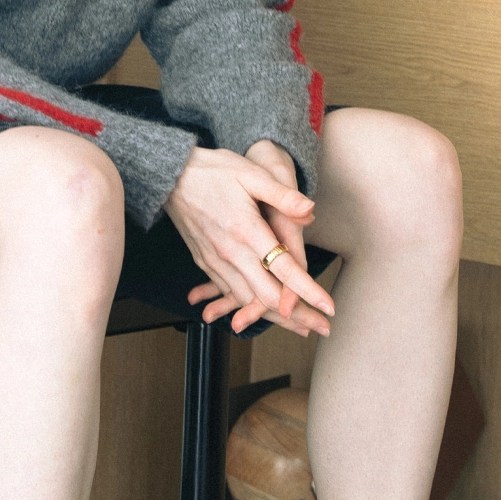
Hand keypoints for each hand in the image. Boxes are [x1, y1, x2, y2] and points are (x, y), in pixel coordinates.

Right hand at [165, 141, 333, 336]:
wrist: (171, 178)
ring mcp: (216, 262)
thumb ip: (282, 195)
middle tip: (323, 327)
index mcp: (247, 231)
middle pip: (269, 297)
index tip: (329, 308)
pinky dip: (250, 309)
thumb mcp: (251, 174)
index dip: (309, 292)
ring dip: (276, 318)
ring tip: (301, 327)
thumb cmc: (214, 171)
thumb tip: (310, 210)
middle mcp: (231, 253)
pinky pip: (231, 293)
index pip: (284, 270)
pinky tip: (265, 315)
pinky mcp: (206, 263)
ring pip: (249, 301)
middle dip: (298, 317)